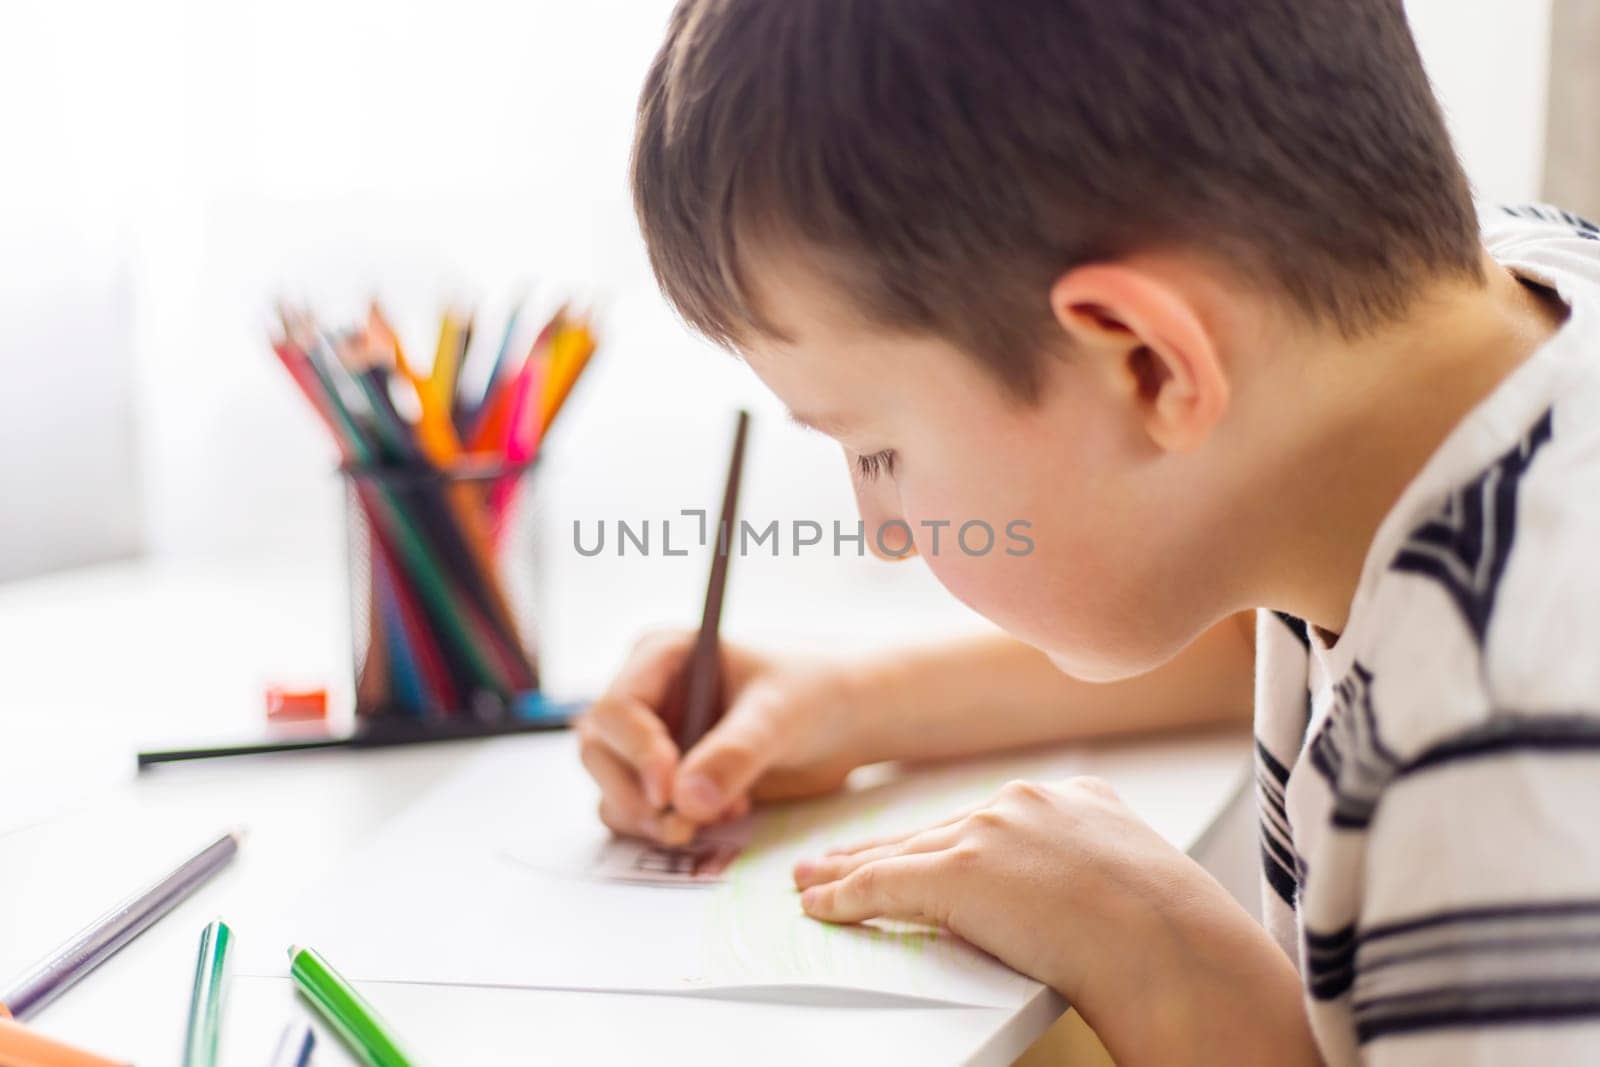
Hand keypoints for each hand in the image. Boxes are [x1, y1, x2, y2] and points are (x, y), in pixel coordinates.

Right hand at [576, 631, 870, 846]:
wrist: (843, 720)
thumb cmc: (813, 694)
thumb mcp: (779, 717)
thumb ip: (735, 753)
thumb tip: (686, 801)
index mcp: (661, 656)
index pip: (617, 708)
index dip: (636, 753)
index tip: (670, 794)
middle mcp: (645, 696)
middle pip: (600, 752)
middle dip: (635, 796)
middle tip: (682, 826)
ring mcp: (650, 739)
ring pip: (612, 790)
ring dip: (655, 819)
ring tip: (724, 815)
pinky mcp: (666, 778)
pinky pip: (640, 814)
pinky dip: (671, 827)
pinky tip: (727, 815)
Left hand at [792, 778, 1316, 1065]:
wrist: (1176, 950)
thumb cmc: (1176, 936)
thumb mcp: (1139, 881)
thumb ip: (1094, 872)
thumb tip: (1082, 905)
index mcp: (1074, 799)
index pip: (986, 821)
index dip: (939, 840)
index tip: (914, 848)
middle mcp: (1025, 803)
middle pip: (934, 832)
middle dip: (881, 848)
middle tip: (833, 859)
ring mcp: (990, 832)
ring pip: (902, 854)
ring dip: (848, 871)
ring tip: (812, 880)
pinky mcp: (960, 873)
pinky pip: (884, 885)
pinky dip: (844, 897)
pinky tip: (819, 905)